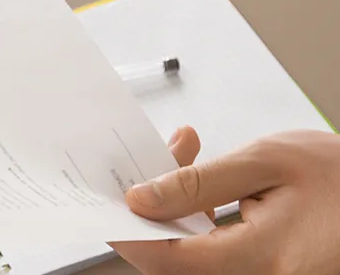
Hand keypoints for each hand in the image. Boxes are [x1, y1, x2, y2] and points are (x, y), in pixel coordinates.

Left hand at [113, 128, 339, 274]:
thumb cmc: (338, 175)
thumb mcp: (265, 162)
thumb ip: (199, 184)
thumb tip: (141, 200)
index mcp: (264, 261)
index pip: (170, 263)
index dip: (130, 236)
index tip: (104, 204)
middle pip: (177, 264)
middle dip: (151, 213)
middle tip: (152, 160)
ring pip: (192, 262)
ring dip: (172, 215)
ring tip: (180, 157)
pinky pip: (214, 260)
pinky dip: (196, 225)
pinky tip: (199, 186)